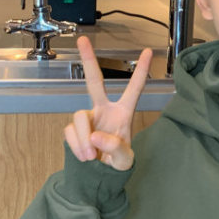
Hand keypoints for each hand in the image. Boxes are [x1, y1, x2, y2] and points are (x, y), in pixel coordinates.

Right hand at [64, 36, 152, 170]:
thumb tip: (96, 136)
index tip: (148, 52)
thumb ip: (116, 148)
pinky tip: (85, 157)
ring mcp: (87, 119)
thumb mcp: (125, 160)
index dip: (141, 71)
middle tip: (82, 40)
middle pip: (94, 81)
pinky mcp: (73, 129)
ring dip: (83, 137)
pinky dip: (76, 145)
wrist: (98, 178)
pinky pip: (70, 132)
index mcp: (123, 113)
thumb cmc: (117, 165)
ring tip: (91, 156)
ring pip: (79, 116)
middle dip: (89, 60)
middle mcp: (104, 110)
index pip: (134, 89)